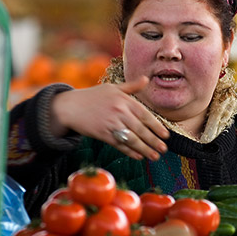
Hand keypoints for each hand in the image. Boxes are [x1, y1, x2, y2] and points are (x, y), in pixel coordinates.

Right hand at [50, 76, 169, 160]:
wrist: (70, 106)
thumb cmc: (93, 96)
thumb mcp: (113, 88)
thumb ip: (131, 86)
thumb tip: (146, 79)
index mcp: (124, 100)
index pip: (145, 115)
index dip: (157, 126)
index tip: (166, 135)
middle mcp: (119, 111)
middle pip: (141, 129)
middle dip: (154, 141)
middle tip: (163, 149)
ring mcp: (111, 123)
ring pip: (132, 139)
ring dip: (145, 149)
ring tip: (155, 156)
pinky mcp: (102, 134)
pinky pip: (119, 145)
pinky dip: (130, 152)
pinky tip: (138, 156)